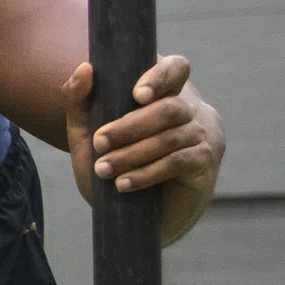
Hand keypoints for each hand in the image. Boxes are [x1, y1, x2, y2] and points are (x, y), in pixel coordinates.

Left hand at [62, 55, 223, 242]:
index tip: (136, 95)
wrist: (132, 216)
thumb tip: (84, 68)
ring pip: (170, 137)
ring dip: (132, 154)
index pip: (176, 68)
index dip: (160, 77)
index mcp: (166, 92)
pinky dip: (147, 173)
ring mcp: (203, 135)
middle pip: (169, 107)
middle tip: (99, 142)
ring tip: (103, 169)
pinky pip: (177, 162)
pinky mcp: (204, 163)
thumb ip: (80, 100)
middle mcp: (190, 109)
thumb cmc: (113, 165)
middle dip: (129, 126)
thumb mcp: (87, 133)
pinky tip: (123, 184)